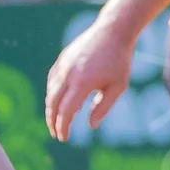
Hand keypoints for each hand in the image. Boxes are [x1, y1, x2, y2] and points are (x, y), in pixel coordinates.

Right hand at [44, 18, 135, 139]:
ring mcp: (63, 65)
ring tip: (56, 120)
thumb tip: (90, 126)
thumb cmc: (119, 60)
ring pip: (51, 91)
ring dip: (51, 108)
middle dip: (52, 121)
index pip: (66, 111)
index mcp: (82, 83)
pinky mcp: (62, 59)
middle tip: (56, 133)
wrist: (113, 31)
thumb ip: (103, 107)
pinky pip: (52, 80)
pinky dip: (52, 93)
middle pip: (53, 103)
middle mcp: (68, 74)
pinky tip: (57, 100)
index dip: (62, 127)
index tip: (63, 138)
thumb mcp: (118, 86)